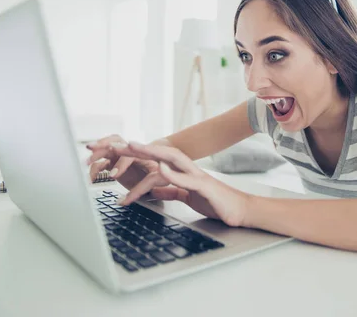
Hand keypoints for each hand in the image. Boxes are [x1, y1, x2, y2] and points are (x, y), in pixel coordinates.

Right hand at [86, 135, 167, 191]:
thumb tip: (158, 175)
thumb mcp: (164, 178)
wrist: (162, 175)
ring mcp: (123, 156)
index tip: (114, 175)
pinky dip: (96, 167)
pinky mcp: (116, 163)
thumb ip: (158, 177)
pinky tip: (91, 178)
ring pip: (108, 148)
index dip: (121, 164)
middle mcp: (133, 152)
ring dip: (96, 152)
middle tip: (91, 148)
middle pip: (117, 141)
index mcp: (145, 154)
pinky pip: (103, 162)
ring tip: (86, 161)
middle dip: (103, 144)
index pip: (131, 155)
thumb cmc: (164, 176)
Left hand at [113, 142, 251, 226]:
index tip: (118, 151)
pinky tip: (161, 169)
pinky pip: (187, 178)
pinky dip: (173, 173)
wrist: (239, 211)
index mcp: (183, 172)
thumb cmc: (215, 202)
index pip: (157, 159)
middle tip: (117, 144)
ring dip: (152, 152)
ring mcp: (197, 176)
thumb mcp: (187, 196)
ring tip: (134, 147)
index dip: (139, 154)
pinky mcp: (204, 186)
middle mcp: (189, 169)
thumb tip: (153, 191)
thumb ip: (171, 191)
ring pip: (172, 159)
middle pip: (161, 153)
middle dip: (139, 148)